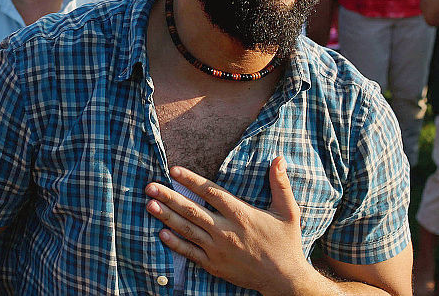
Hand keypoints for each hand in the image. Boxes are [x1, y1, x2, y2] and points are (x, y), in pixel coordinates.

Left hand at [144, 160, 310, 292]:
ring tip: (149, 204)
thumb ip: (280, 184)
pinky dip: (175, 243)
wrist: (284, 279)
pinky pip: (190, 253)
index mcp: (242, 214)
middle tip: (150, 186)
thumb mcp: (289, 212)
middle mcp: (226, 231)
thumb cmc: (286, 243)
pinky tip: (161, 233)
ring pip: (187, 229)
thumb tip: (278, 158)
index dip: (191, 181)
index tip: (173, 170)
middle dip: (169, 197)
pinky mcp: (214, 265)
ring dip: (166, 217)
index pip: (211, 192)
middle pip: (192, 210)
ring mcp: (218, 249)